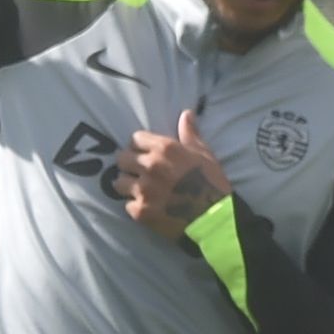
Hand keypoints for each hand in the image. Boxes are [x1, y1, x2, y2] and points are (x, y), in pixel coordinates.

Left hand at [119, 109, 230, 236]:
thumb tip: (186, 113)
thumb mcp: (204, 154)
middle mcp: (150, 166)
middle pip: (121, 158)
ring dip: (127, 185)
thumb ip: (190, 134)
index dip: (140, 146)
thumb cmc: (212, 183)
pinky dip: (135, 206)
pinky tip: (147, 207)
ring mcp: (143, 190)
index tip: (144, 154)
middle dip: (129, 164)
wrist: (214, 219)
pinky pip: (126, 204)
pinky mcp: (140, 211)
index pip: (135, 139)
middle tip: (138, 172)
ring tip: (138, 189)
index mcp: (165, 149)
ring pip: (118, 182)